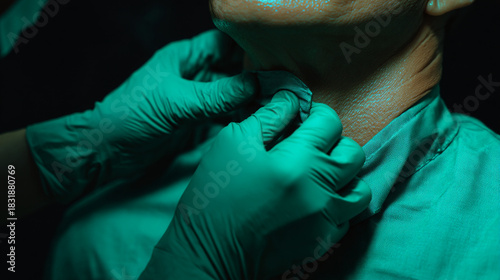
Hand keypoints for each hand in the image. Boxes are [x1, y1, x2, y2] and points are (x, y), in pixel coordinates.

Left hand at [25, 30, 256, 201]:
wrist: (107, 151)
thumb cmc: (130, 116)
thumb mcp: (176, 103)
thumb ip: (217, 95)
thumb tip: (256, 83)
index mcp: (184, 58)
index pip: (224, 43)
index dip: (250, 46)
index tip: (277, 55)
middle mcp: (193, 75)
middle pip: (233, 69)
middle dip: (258, 76)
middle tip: (286, 85)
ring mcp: (196, 99)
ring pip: (232, 94)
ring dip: (252, 100)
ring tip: (279, 105)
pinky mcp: (196, 122)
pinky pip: (225, 115)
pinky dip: (241, 118)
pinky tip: (259, 122)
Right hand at [139, 91, 371, 278]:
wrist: (209, 252)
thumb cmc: (215, 195)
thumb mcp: (232, 144)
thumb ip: (269, 117)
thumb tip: (292, 99)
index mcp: (296, 161)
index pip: (330, 123)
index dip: (317, 114)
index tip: (304, 119)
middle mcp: (319, 191)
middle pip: (353, 154)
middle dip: (335, 142)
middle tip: (311, 146)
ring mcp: (325, 220)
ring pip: (360, 189)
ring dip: (343, 176)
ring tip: (320, 176)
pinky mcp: (323, 242)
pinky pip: (347, 217)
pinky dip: (336, 205)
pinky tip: (313, 201)